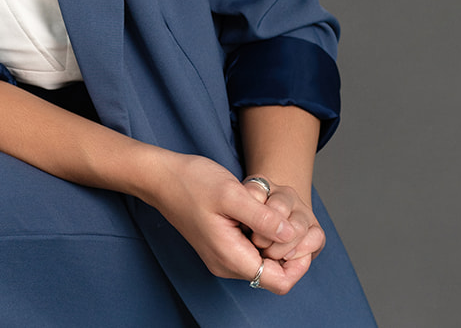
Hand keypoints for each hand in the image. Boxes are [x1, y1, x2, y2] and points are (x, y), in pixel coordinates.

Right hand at [138, 152, 301, 283]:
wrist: (161, 178)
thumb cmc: (192, 182)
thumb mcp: (232, 194)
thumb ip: (263, 218)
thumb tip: (291, 235)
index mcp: (230, 258)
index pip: (280, 281)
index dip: (299, 263)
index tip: (299, 233)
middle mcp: (227, 265)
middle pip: (274, 273)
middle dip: (287, 248)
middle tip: (283, 215)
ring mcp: (222, 258)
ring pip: (264, 261)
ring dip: (273, 239)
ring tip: (265, 209)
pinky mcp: (220, 247)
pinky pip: (252, 251)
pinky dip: (261, 235)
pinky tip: (255, 211)